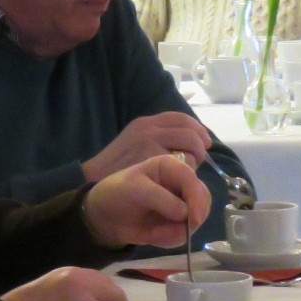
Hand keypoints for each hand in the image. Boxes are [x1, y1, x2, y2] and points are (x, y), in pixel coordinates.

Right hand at [81, 112, 211, 182]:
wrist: (95, 182)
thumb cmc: (115, 167)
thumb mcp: (133, 143)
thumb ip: (155, 139)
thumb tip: (185, 143)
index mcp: (146, 123)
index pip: (181, 118)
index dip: (198, 129)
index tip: (204, 142)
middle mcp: (150, 129)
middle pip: (190, 132)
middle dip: (200, 146)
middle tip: (201, 158)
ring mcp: (152, 144)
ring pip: (190, 147)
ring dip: (196, 160)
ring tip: (190, 172)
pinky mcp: (154, 161)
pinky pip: (183, 165)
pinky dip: (187, 173)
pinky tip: (180, 181)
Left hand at [83, 154, 210, 249]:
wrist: (103, 217)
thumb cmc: (116, 193)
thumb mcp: (135, 189)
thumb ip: (162, 199)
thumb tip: (185, 214)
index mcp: (172, 167)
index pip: (193, 181)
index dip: (197, 200)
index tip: (193, 220)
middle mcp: (180, 184)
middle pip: (203, 200)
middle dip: (193, 218)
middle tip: (177, 231)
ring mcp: (181, 204)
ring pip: (197, 219)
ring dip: (178, 231)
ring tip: (155, 232)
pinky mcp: (176, 223)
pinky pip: (184, 235)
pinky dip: (170, 239)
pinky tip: (153, 236)